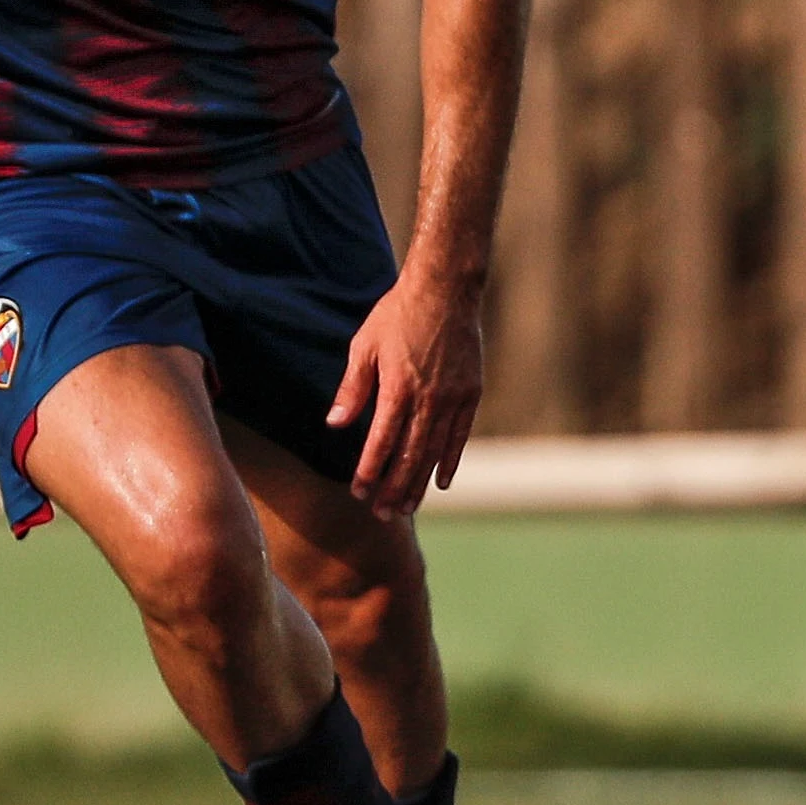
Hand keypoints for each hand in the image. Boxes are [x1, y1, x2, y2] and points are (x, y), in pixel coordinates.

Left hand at [326, 273, 485, 523]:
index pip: (381, 441)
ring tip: (406, 507)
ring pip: (435, 451)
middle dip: (393, 488)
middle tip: (382, 515)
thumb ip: (352, 389)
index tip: (359, 492)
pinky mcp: (471, 393)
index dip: (370, 470)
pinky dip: (450, 462)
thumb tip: (335, 425)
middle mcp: (428, 398)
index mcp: (398, 387)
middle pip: (410, 455)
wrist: (446, 289)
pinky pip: (460, 436)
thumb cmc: (398, 314)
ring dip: (419, 483)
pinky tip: (441, 482)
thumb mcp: (364, 345)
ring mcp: (453, 398)